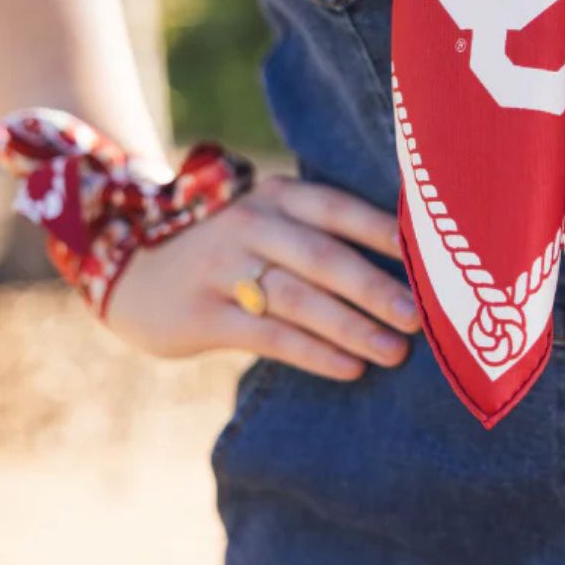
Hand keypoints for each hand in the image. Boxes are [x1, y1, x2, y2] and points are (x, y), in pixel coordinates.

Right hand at [103, 172, 421, 379]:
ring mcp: (222, 268)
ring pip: (299, 300)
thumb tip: (409, 268)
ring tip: (395, 351)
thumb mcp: (268, 225)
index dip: (386, 232)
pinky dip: (314, 353)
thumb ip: (321, 236)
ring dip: (352, 327)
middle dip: (376, 288)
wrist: (132, 271)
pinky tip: (349, 367)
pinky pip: (269, 336)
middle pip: (324, 257)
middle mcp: (251, 225)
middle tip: (420, 317)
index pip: (340, 209)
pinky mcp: (203, 315)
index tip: (433, 259)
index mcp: (277, 196)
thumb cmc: (231, 252)